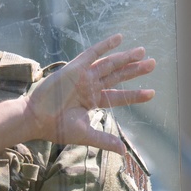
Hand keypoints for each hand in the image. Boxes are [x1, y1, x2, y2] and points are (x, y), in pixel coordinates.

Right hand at [25, 34, 154, 153]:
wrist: (36, 118)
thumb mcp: (85, 134)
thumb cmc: (56, 128)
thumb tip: (124, 153)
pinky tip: (119, 38)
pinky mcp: (75, 67)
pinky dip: (105, 45)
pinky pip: (92, 53)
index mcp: (92, 101)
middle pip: (118, 76)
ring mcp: (83, 76)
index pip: (119, 96)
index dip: (135, 95)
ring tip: (143, 52)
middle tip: (153, 64)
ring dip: (126, 57)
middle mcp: (90, 87)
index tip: (152, 93)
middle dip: (135, 70)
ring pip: (109, 64)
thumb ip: (105, 140)